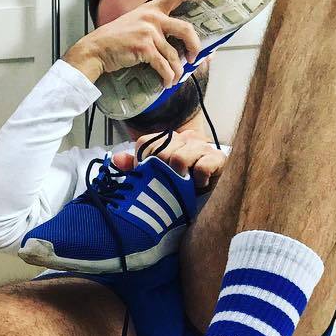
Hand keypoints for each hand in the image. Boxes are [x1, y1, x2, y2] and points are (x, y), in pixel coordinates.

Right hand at [62, 0, 216, 86]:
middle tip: (194, 58)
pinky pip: (164, 65)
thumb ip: (153, 26)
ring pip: (174, 54)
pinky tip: (166, 83)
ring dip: (177, 70)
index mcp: (151, 8)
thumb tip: (173, 44)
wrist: (96, 50)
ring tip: (174, 79)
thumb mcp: (134, 23)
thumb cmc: (114, 40)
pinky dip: (167, 77)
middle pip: (186, 30)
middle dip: (195, 46)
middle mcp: (152, 18)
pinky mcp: (145, 48)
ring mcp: (149, 32)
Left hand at [111, 130, 226, 191]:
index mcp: (168, 140)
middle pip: (161, 150)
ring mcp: (202, 147)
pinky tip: (199, 185)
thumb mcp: (156, 177)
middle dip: (161, 172)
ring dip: (179, 177)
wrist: (212, 197)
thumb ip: (136, 167)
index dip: (143, 162)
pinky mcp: (218, 158)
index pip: (145, 143)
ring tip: (184, 185)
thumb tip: (116, 159)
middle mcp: (185, 138)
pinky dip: (198, 179)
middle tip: (169, 183)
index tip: (150, 176)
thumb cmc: (182, 185)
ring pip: (180, 157)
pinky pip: (202, 166)